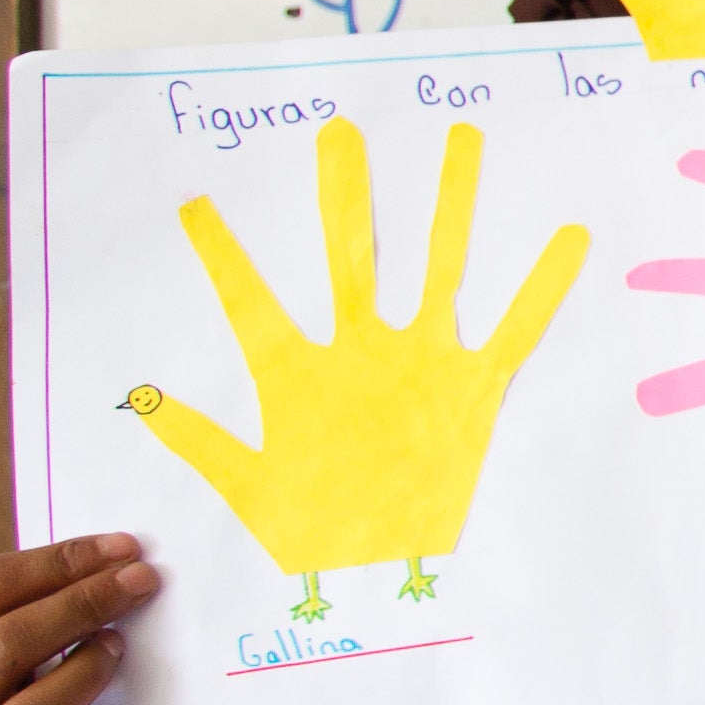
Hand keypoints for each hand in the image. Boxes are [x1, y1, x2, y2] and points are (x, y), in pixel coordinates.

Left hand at [125, 116, 589, 616]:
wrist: (381, 569)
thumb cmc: (312, 529)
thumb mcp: (248, 487)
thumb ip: (201, 438)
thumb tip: (139, 397)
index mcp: (301, 375)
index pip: (254, 303)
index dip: (223, 256)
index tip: (192, 204)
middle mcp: (362, 353)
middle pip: (352, 259)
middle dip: (346, 198)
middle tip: (339, 135)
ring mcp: (420, 364)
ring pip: (437, 270)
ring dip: (450, 211)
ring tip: (463, 147)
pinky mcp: (471, 389)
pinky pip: (513, 331)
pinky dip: (540, 290)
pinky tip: (566, 240)